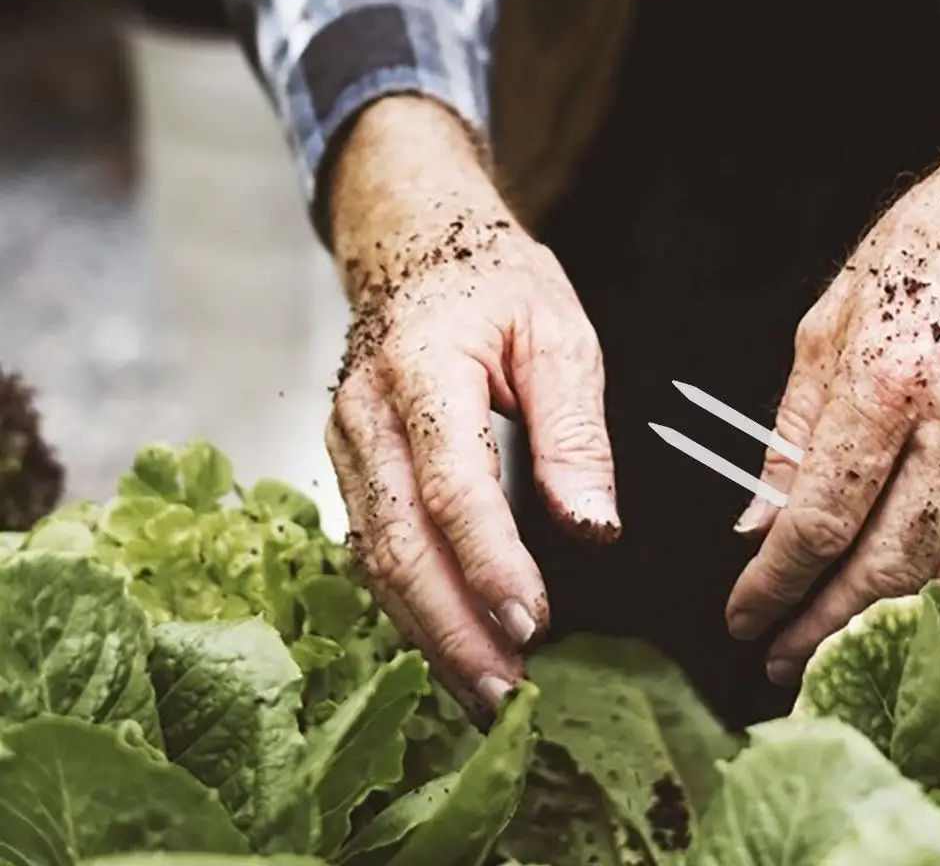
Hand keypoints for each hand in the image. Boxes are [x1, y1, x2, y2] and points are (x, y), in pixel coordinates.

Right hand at [325, 96, 617, 719]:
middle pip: (400, 540)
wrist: (414, 245)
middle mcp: (367, 414)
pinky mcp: (349, 467)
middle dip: (452, 627)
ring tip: (484, 693)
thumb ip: (573, 429)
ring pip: (376, 557)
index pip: (451, 483)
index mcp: (423, 368)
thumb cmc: (493, 283)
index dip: (489, 561)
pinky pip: (371, 547)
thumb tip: (593, 526)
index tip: (532, 621)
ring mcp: (345, 443)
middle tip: (506, 694)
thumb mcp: (558, 332)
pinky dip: (409, 604)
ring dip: (428, 631)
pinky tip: (449, 645)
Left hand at [725, 38, 939, 683]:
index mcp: (887, 376)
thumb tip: (759, 521)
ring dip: (892, 628)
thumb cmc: (930, 246)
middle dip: (823, 627)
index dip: (774, 583)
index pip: (820, 517)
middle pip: (885, 565)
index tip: (743, 616)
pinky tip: (922, 608)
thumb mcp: (831, 314)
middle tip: (781, 661)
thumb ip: (793, 425)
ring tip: (841, 650)